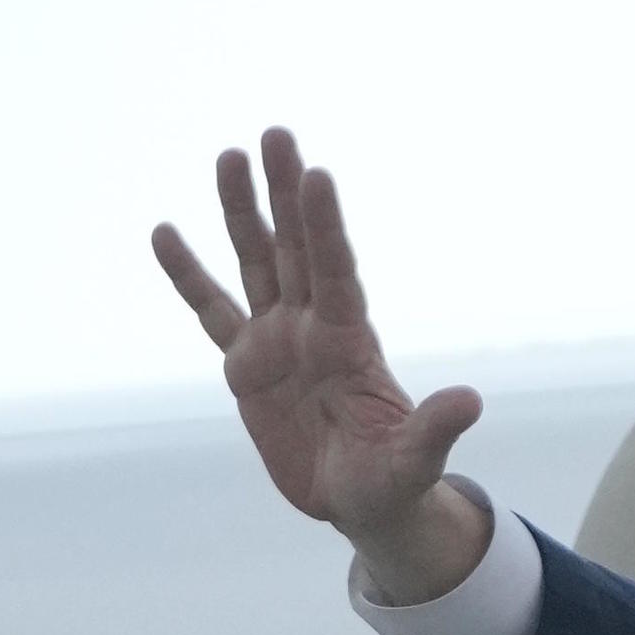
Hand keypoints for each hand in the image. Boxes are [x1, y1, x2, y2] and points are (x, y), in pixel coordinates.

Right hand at [153, 128, 488, 599]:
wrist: (360, 499)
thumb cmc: (393, 480)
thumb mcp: (414, 461)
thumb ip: (434, 428)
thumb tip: (470, 402)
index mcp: (351, 341)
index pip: (336, 272)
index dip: (325, 226)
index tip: (317, 174)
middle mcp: (313, 327)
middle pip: (297, 248)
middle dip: (284, 193)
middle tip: (277, 135)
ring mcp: (278, 339)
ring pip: (257, 262)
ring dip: (242, 211)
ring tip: (229, 155)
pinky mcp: (246, 364)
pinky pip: (211, 311)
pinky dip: (188, 275)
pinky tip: (164, 233)